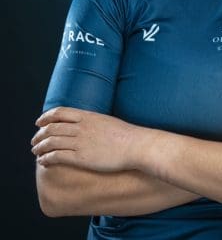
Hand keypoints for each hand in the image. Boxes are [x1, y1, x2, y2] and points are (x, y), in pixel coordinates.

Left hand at [31, 107, 146, 170]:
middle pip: (52, 128)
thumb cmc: (125, 135)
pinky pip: (57, 156)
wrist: (135, 146)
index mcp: (88, 116)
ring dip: (39, 147)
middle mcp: (81, 127)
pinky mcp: (81, 157)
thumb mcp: (107, 121)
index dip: (46, 117)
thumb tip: (86, 123)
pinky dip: (46, 158)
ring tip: (36, 152)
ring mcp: (80, 142)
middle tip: (34, 141)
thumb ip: (93, 121)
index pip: (59, 113)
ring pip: (51, 142)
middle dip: (39, 135)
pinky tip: (44, 161)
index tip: (39, 122)